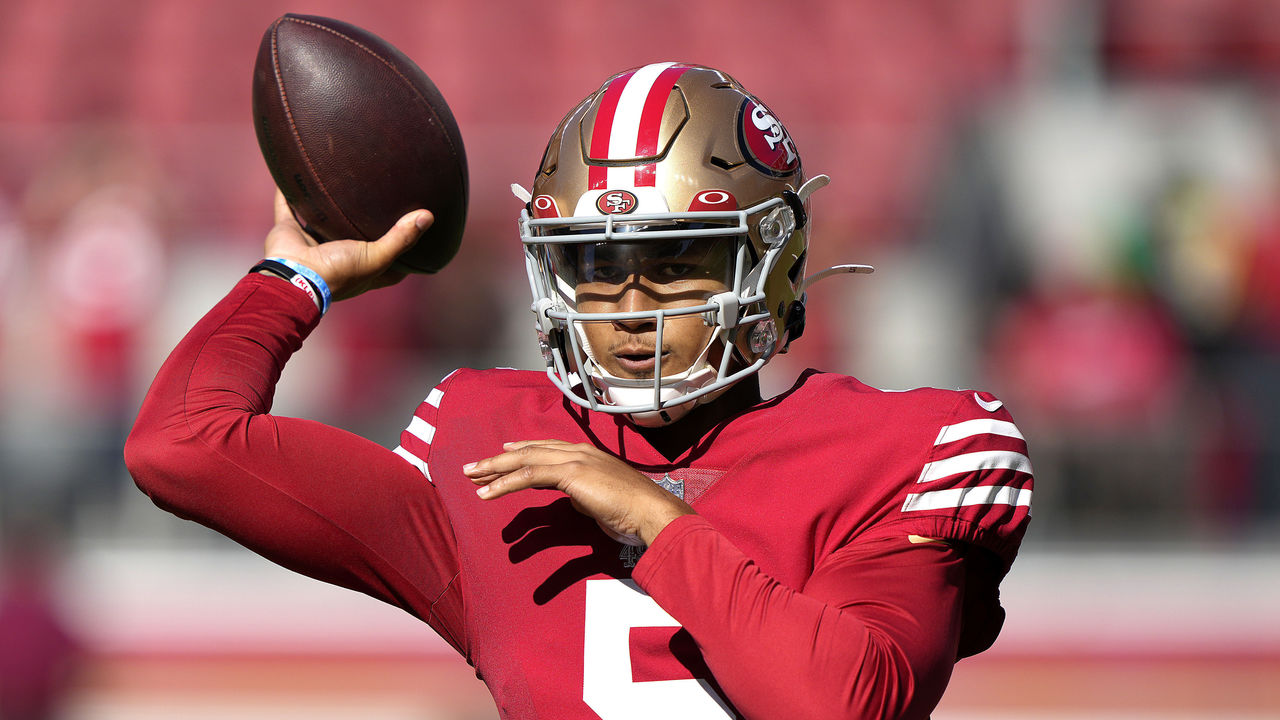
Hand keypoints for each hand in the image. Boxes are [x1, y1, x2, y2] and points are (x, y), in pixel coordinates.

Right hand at [263, 190, 432, 300]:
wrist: (294, 277)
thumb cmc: (339, 272)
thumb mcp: (376, 257)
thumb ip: (401, 238)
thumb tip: (428, 216)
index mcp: (360, 267)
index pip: (388, 259)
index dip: (402, 248)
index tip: (414, 228)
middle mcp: (337, 255)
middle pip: (353, 235)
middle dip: (362, 221)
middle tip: (379, 195)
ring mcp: (312, 242)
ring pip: (320, 219)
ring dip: (325, 205)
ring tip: (339, 181)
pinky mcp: (289, 231)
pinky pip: (287, 206)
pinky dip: (287, 193)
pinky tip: (294, 172)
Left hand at [463, 440, 694, 546]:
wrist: (651, 511)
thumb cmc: (633, 512)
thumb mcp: (602, 499)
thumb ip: (585, 494)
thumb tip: (574, 498)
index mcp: (587, 454)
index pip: (547, 448)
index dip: (522, 451)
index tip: (502, 454)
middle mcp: (579, 451)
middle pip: (530, 451)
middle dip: (499, 458)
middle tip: (474, 467)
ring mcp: (575, 460)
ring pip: (525, 460)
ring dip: (495, 469)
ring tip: (472, 477)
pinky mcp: (571, 474)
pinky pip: (529, 477)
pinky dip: (505, 484)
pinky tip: (487, 492)